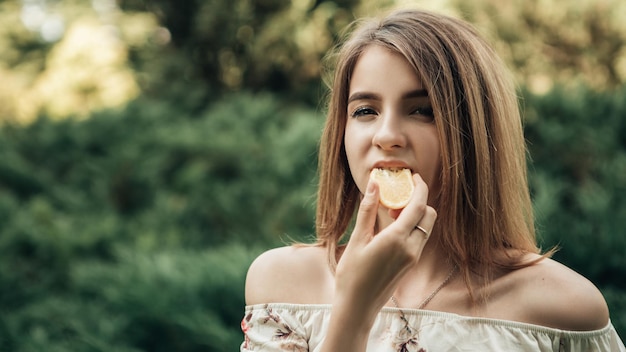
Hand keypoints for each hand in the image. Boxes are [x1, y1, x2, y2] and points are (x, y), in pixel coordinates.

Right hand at [334, 173, 436, 314]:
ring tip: (392, 212)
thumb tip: (375, 184)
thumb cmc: (352, 275)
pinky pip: (420, 238)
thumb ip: (368, 210)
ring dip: (416, 214)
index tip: (413, 176)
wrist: (358, 306)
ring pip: (426, 227)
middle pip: (429, 215)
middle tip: (400, 195)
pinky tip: (392, 228)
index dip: (420, 187)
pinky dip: (412, 227)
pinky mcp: (411, 263)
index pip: (418, 205)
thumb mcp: (358, 239)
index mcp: (397, 239)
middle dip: (419, 200)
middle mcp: (411, 248)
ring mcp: (413, 257)